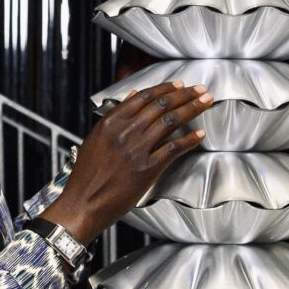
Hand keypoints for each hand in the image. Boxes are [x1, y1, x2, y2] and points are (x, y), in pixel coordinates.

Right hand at [41, 80, 215, 245]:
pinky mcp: (146, 169)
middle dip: (185, 95)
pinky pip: (173, 148)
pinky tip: (200, 134)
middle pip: (161, 105)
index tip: (181, 85)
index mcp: (110, 123)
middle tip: (201, 90)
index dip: (166, 88)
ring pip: (170, 121)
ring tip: (206, 102)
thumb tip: (131, 96)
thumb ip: (114, 117)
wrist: (82, 203)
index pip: (144, 97)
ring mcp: (136, 150)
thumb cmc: (87, 176)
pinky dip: (189, 139)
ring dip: (192, 109)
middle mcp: (124, 133)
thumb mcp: (95, 139)